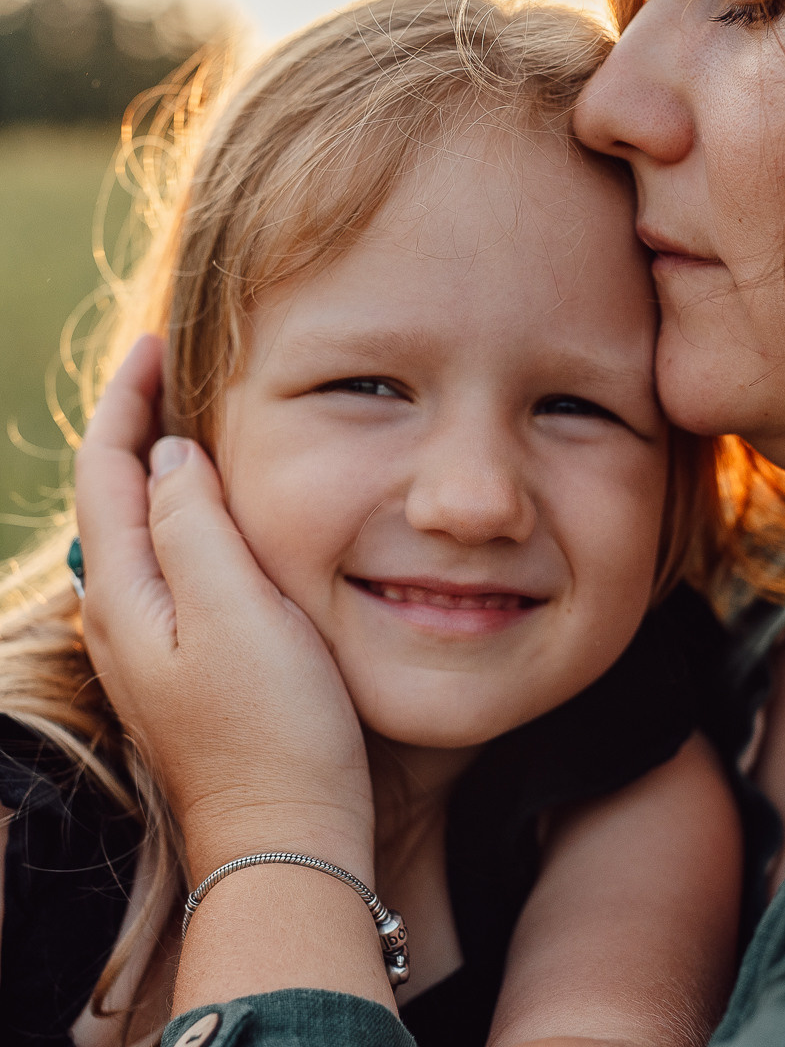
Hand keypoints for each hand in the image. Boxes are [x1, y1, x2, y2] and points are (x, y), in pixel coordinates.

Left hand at [76, 336, 373, 883]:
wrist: (284, 834)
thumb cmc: (273, 726)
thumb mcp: (236, 610)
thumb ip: (194, 524)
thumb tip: (170, 458)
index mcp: (124, 594)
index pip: (107, 470)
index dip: (127, 401)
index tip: (157, 344)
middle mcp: (120, 616)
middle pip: (112, 496)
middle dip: (134, 425)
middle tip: (175, 369)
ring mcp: (148, 645)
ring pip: (138, 530)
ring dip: (156, 469)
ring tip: (193, 422)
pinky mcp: (181, 665)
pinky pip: (166, 564)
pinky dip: (181, 516)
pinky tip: (215, 514)